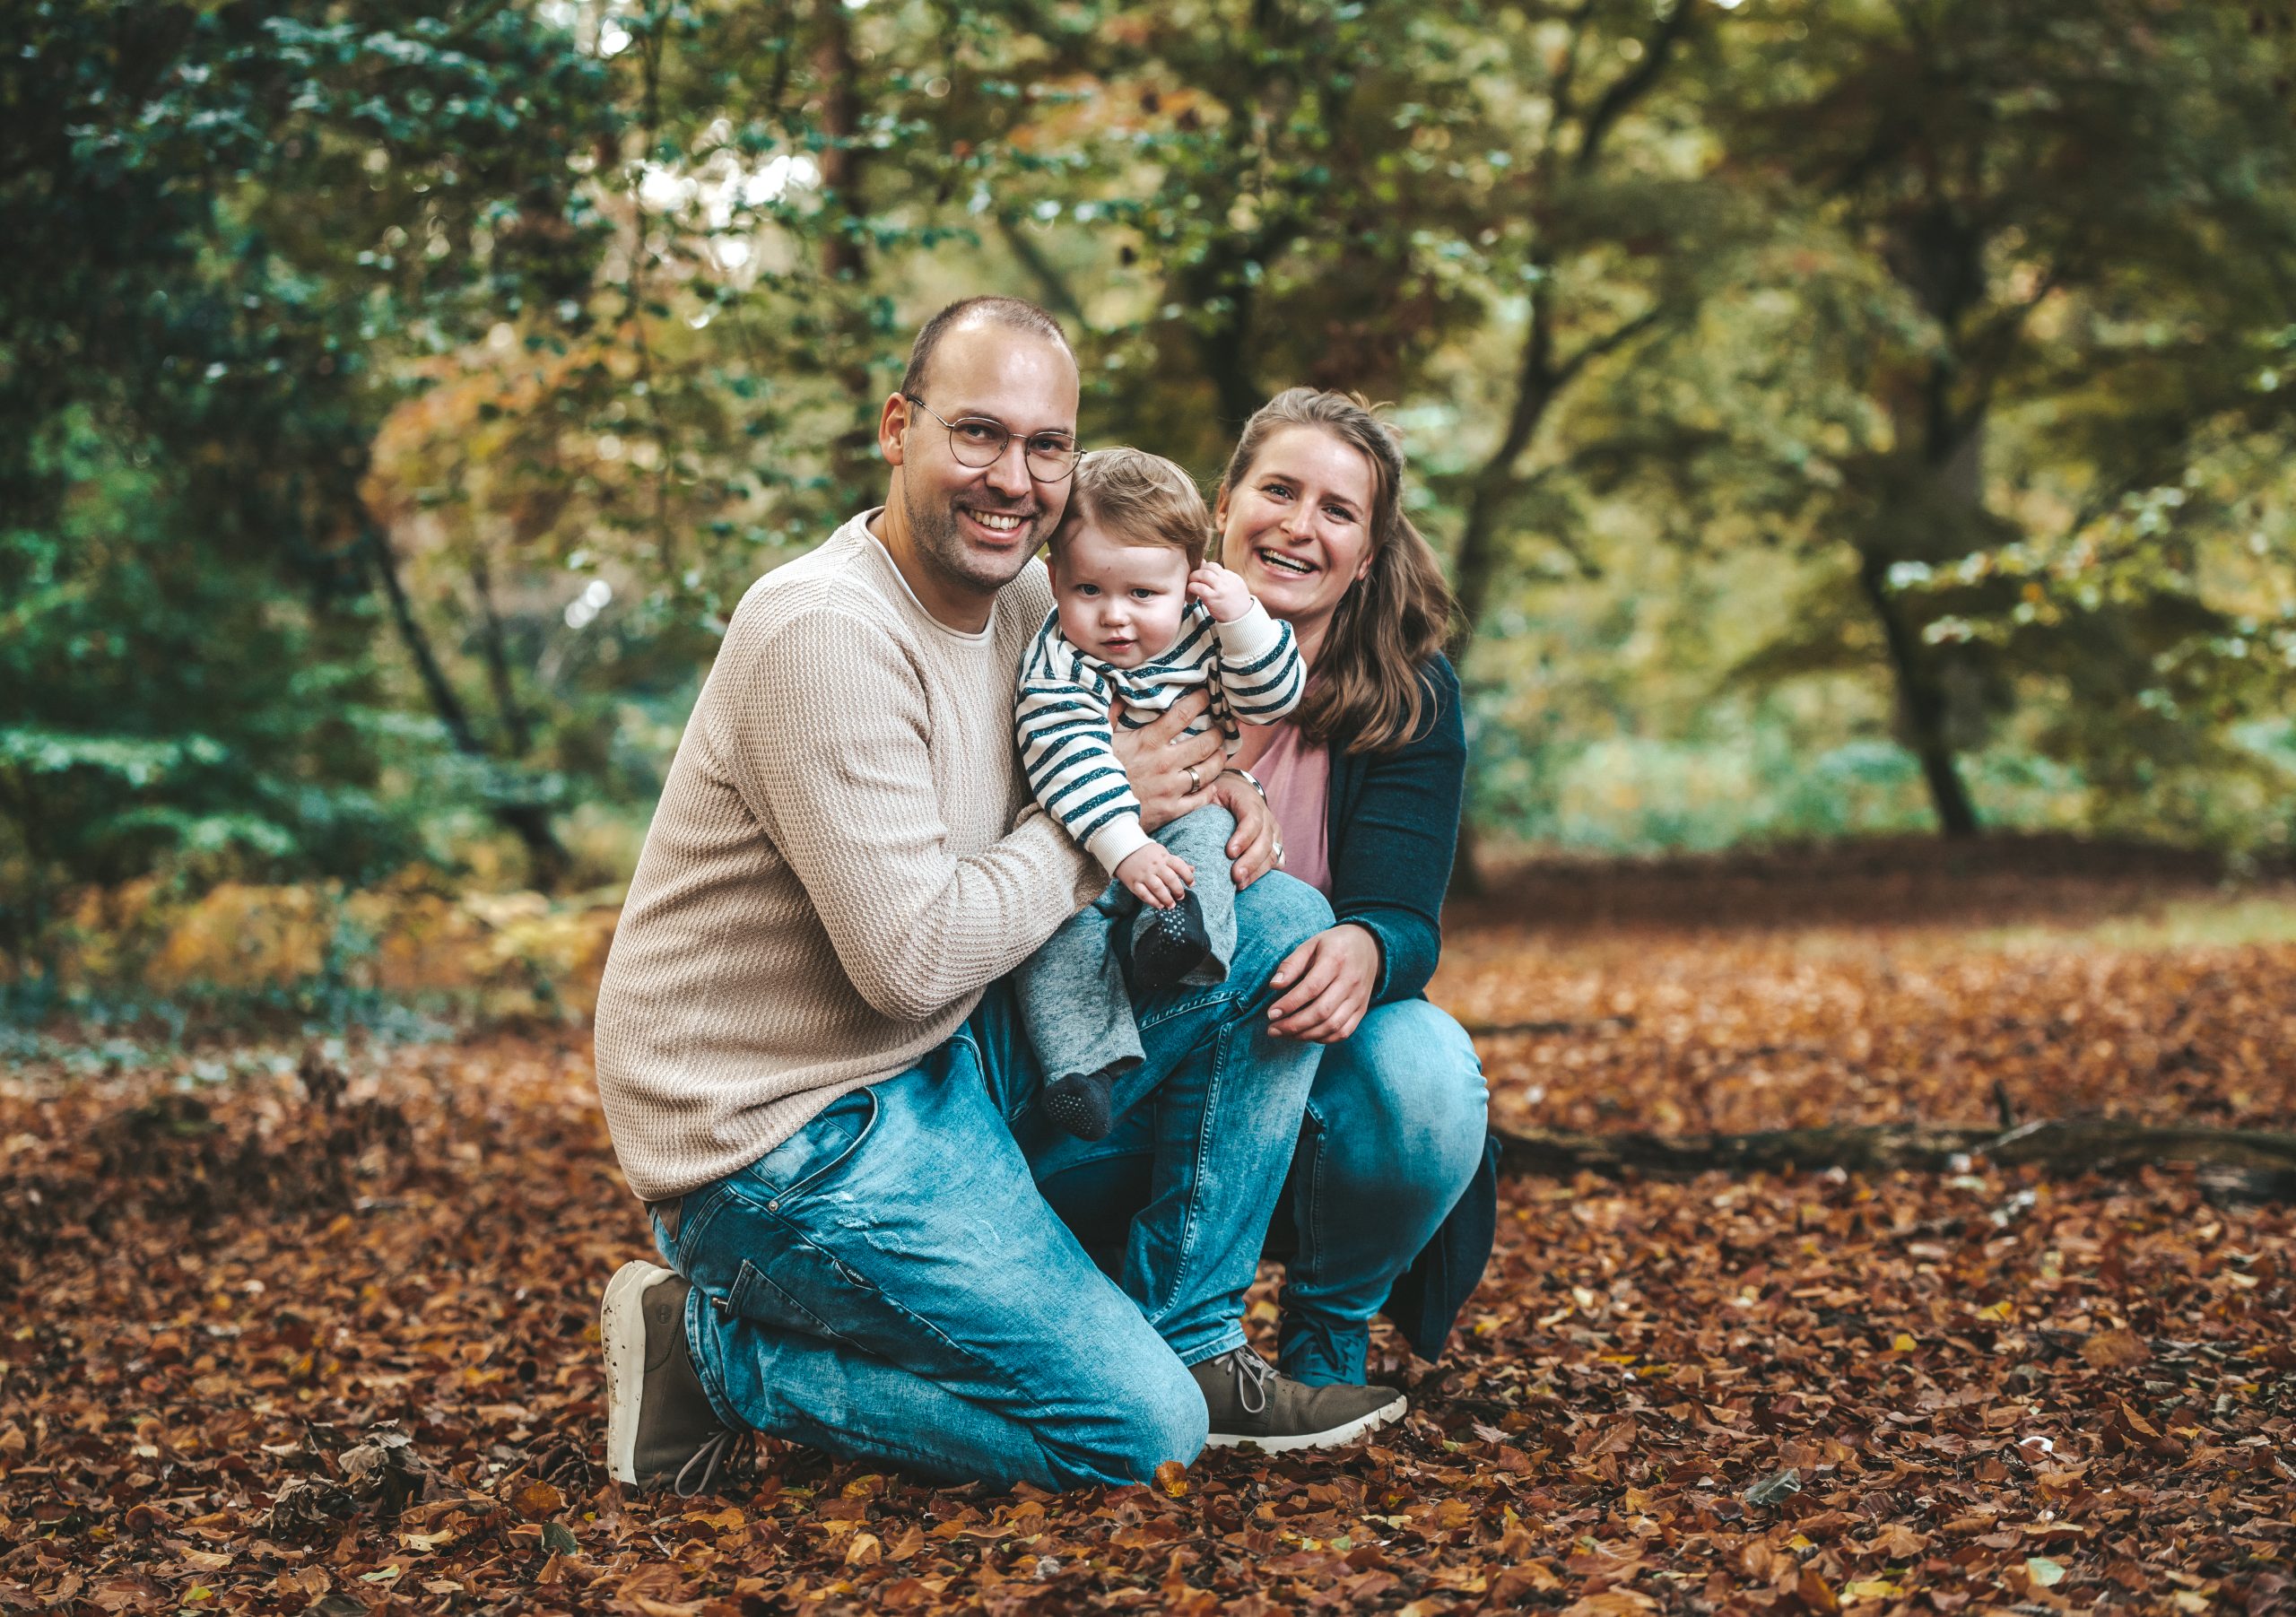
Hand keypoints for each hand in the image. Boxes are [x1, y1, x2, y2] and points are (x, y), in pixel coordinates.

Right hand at [1108, 690, 1222, 831]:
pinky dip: (1209, 790)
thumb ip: (1112, 712)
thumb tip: (1120, 691)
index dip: (1200, 701)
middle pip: (1205, 743)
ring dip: (1218, 759)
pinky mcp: (1171, 810)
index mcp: (1149, 741)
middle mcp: (1165, 763)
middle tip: (1222, 728)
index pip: (1183, 714)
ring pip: (1208, 771)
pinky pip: (1200, 799)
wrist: (1090, 811)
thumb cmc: (1094, 772)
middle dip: (1218, 733)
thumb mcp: (1100, 737)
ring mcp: (1170, 788)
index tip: (1206, 695)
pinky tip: (1210, 783)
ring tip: (1221, 753)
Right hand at [1115, 842, 1193, 908]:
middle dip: (1178, 890)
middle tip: (1181, 897)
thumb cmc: (1147, 853)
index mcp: (1163, 857)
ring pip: (1158, 888)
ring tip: (1172, 905)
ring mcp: (1143, 874)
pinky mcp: (1134, 883)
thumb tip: (1192, 870)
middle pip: (1170, 879)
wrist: (1123, 850)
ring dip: (1167, 899)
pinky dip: (1153, 901)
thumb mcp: (1162, 853)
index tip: (1191, 885)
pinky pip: (1144, 894)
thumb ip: (1176, 863)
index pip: (1179, 866)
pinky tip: (1159, 906)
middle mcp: (1155, 866)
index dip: (1188, 876)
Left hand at [1188, 561, 1253, 622]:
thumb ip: (1223, 578)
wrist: (1242, 619)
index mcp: (1232, 577)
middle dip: (1197, 571)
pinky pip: (1198, 587)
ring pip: (1203, 574)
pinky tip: (1191, 593)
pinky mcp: (1213, 598)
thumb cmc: (1236, 604)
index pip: (1214, 566)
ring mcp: (1220, 588)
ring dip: (1193, 577)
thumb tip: (1206, 565)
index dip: (1204, 569)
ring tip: (1191, 585)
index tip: (1200, 576)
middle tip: (1193, 579)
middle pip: (1208, 566)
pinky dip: (1191, 588)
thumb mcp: (1235, 587)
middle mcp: (1226, 580)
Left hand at [1211, 771, 1279, 890]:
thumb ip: (1200, 802)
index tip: (1229, 853)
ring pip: (1272, 852)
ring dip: (1257, 871)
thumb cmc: (1218, 793)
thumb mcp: (1209, 791)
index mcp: (1249, 801)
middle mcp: (1266, 816)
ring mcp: (1273, 830)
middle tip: (1235, 877)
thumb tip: (1179, 813)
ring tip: (1240, 884)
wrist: (1237, 789)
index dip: (1244, 837)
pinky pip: (1276, 859)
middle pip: (1264, 840)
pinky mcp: (1275, 842)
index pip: (1252, 819)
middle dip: (1251, 861)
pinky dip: (1266, 871)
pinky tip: (1255, 881)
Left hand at [1267, 923, 1379, 1042]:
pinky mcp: (1362, 1009)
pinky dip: (1323, 1038)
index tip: (1271, 1014)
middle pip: (1322, 1011)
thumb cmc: (1333, 945)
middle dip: (1294, 1025)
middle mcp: (1350, 981)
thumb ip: (1291, 964)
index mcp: (1335, 959)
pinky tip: (1306, 1034)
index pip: (1311, 988)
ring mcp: (1358, 997)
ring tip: (1284, 1033)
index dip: (1289, 1003)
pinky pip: (1344, 1032)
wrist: (1368, 947)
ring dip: (1305, 1034)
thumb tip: (1274, 985)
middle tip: (1273, 1029)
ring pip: (1332, 1025)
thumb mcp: (1310, 945)